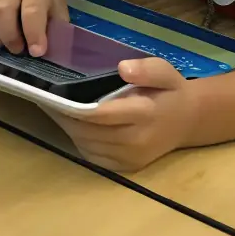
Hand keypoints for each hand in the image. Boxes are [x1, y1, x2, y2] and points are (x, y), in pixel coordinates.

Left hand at [51, 58, 197, 171]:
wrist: (189, 121)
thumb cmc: (171, 92)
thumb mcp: (165, 71)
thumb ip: (146, 69)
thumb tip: (123, 68)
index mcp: (144, 114)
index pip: (99, 114)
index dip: (72, 106)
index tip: (51, 93)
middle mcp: (136, 140)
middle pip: (88, 131)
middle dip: (64, 117)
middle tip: (44, 99)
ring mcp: (130, 157)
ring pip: (87, 145)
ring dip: (68, 129)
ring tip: (53, 109)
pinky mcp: (126, 167)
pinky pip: (93, 156)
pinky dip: (79, 141)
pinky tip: (71, 125)